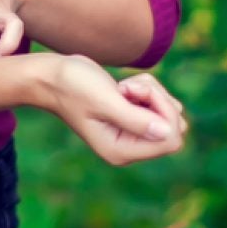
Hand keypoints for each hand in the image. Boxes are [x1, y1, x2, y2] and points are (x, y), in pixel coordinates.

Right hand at [41, 54, 186, 165]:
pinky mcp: (131, 117)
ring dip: (151, 91)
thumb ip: (136, 120)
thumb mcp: (105, 101)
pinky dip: (148, 89)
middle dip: (158, 99)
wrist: (53, 76)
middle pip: (173, 126)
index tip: (140, 92)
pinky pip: (157, 104)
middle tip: (129, 87)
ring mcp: (131, 133)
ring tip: (124, 86)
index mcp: (121, 151)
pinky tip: (126, 85)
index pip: (170, 140)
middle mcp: (128, 147)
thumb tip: (168, 134)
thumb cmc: (73, 87)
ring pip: (167, 112)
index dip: (165, 112)